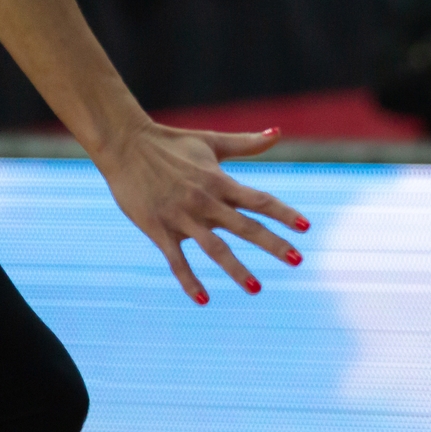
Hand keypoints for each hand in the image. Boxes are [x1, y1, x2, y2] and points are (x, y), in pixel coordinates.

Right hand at [95, 121, 311, 303]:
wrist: (124, 145)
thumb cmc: (170, 142)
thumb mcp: (212, 141)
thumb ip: (247, 143)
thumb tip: (278, 132)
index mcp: (220, 182)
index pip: (259, 200)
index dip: (284, 213)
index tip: (306, 227)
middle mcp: (205, 201)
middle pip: (245, 226)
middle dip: (272, 244)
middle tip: (297, 260)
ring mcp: (182, 217)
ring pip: (215, 248)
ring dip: (237, 269)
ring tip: (257, 289)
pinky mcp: (159, 229)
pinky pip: (177, 260)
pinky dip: (189, 280)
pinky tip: (204, 299)